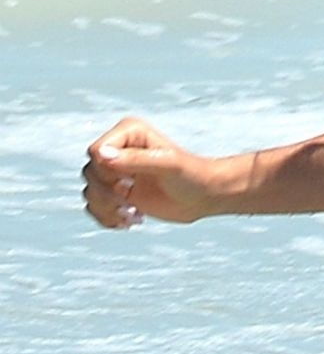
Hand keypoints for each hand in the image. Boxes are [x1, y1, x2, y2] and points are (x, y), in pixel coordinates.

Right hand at [82, 118, 215, 227]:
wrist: (204, 196)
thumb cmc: (191, 174)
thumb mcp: (167, 164)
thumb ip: (135, 159)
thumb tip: (100, 155)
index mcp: (129, 132)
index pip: (96, 151)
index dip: (106, 172)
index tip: (130, 182)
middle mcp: (119, 149)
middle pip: (90, 173)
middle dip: (107, 193)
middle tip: (130, 201)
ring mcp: (117, 172)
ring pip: (90, 192)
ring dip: (107, 209)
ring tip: (132, 215)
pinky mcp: (118, 192)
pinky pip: (95, 207)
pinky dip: (107, 218)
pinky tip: (131, 221)